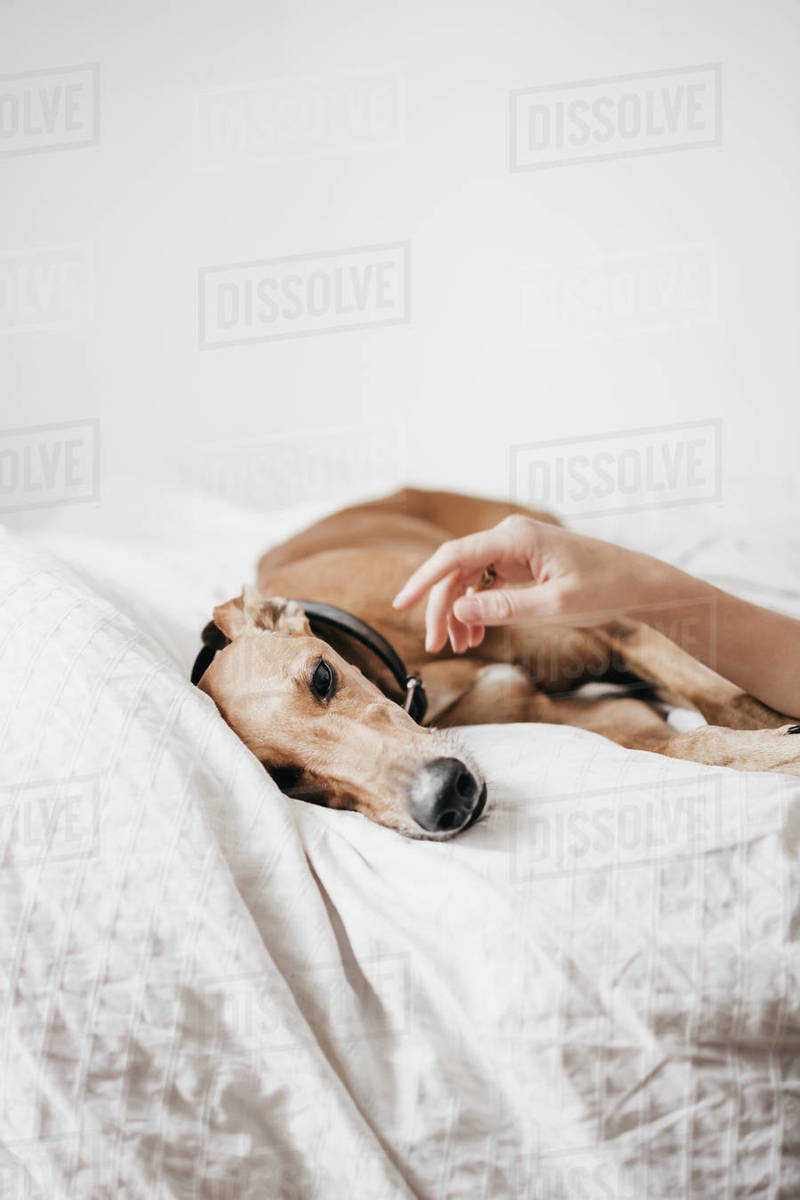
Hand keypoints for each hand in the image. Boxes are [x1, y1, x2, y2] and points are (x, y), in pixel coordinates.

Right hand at [392, 514, 667, 653]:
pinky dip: (477, 608)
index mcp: (515, 538)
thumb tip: (458, 608)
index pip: (454, 556)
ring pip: (469, 579)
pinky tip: (476, 634)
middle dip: (443, 608)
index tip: (401, 604)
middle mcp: (510, 536)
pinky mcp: (520, 562)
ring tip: (460, 647)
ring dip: (459, 612)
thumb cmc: (604, 590)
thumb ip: (504, 608)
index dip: (424, 580)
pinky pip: (486, 583)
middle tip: (437, 646)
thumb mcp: (554, 607)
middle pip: (457, 570)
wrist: (638, 584)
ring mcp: (514, 548)